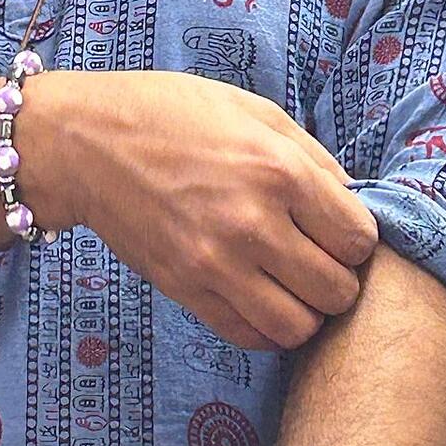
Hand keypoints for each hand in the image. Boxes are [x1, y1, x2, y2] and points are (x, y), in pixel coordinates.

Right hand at [57, 70, 378, 351]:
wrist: (87, 142)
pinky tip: (259, 294)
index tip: (337, 227)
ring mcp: (217, 264)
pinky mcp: (187, 290)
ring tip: (290, 280)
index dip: (356, 236)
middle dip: (338, 275)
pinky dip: (266, 326)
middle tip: (317, 255)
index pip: (358, 238)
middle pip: (338, 290)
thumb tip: (352, 197)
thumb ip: (309, 154)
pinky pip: (251, 336)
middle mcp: (253, 223)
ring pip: (300, 327)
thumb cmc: (171, 112)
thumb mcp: (251, 108)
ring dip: (305, 308)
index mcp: (277, 169)